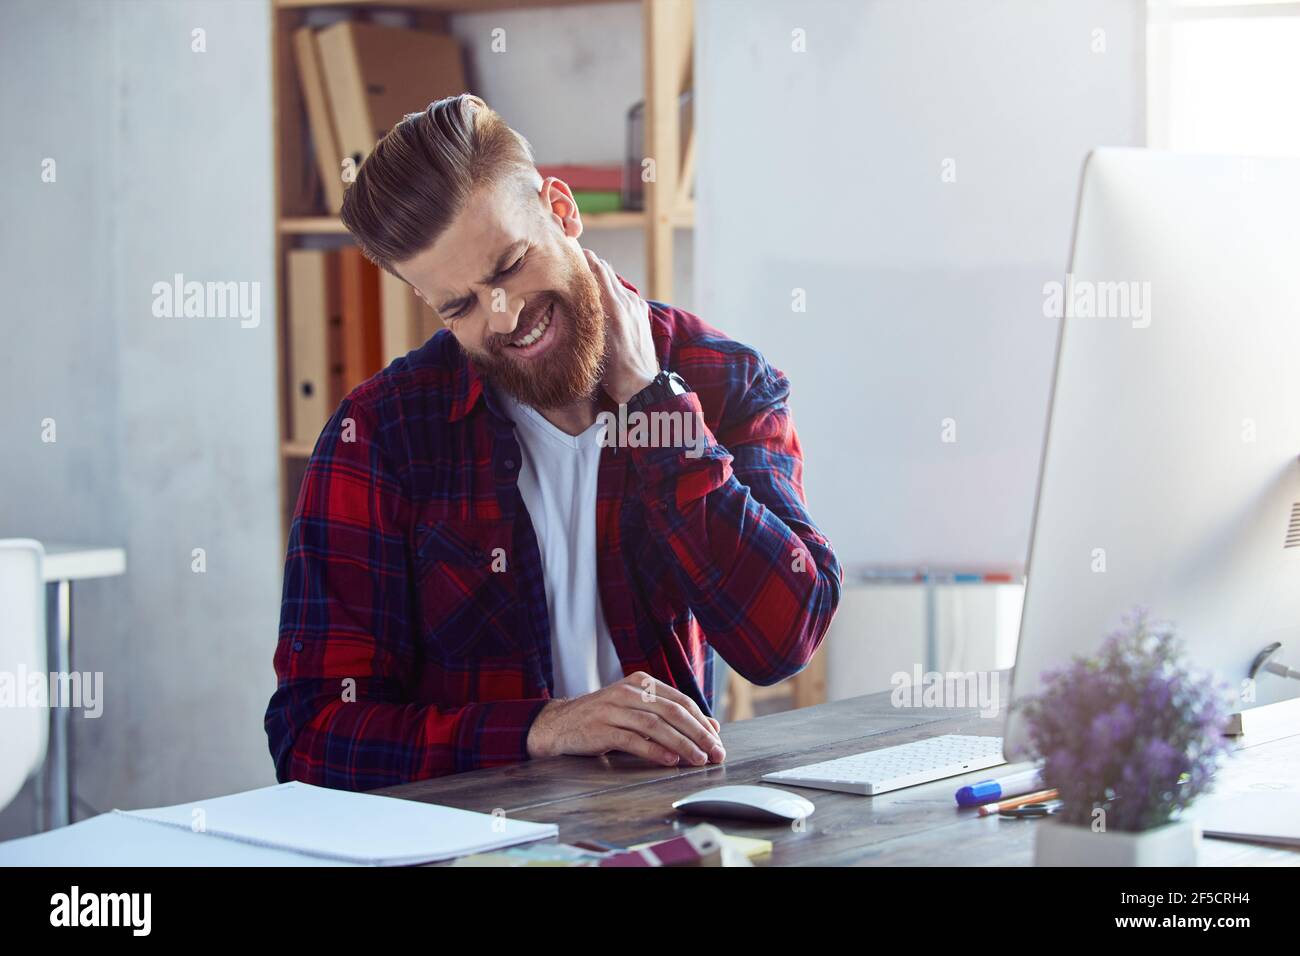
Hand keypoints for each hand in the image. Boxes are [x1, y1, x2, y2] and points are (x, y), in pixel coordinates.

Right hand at [527, 670, 725, 767]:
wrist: (560, 723)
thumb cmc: (605, 717)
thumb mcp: (637, 708)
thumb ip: (670, 715)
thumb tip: (711, 726)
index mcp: (641, 682)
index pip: (680, 700)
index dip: (702, 720)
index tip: (717, 740)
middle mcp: (629, 692)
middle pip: (673, 712)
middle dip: (698, 734)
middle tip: (715, 753)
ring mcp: (614, 709)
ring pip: (656, 726)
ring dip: (681, 745)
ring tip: (698, 759)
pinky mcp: (601, 728)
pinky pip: (633, 740)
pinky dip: (654, 751)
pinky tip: (670, 761)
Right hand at [584, 249, 658, 403]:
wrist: (642, 385)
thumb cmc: (613, 371)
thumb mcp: (593, 342)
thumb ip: (588, 314)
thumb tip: (573, 295)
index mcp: (614, 307)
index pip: (597, 268)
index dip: (582, 257)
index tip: (567, 253)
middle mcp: (627, 302)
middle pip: (605, 269)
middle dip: (589, 263)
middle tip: (571, 264)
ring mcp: (636, 305)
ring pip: (615, 280)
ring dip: (600, 276)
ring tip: (583, 282)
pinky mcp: (642, 311)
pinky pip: (624, 292)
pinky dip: (611, 290)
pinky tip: (601, 301)